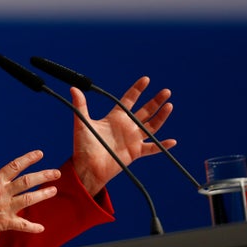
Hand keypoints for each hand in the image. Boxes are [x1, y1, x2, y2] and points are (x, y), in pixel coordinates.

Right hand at [0, 150, 60, 245]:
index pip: (14, 166)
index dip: (28, 159)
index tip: (39, 154)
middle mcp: (2, 192)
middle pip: (27, 181)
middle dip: (43, 175)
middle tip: (56, 172)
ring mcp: (4, 207)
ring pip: (28, 198)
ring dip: (43, 194)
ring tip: (54, 190)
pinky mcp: (4, 222)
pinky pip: (22, 225)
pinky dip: (32, 227)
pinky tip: (41, 228)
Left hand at [71, 76, 175, 195]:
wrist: (87, 167)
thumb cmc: (83, 146)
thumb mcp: (82, 123)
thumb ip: (80, 105)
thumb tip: (73, 88)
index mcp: (115, 117)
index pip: (129, 99)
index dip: (137, 89)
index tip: (146, 79)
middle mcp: (126, 126)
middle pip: (145, 110)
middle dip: (156, 101)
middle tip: (166, 91)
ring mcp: (132, 139)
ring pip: (151, 126)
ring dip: (161, 117)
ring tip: (169, 105)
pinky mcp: (135, 152)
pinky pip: (152, 148)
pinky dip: (162, 146)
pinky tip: (172, 141)